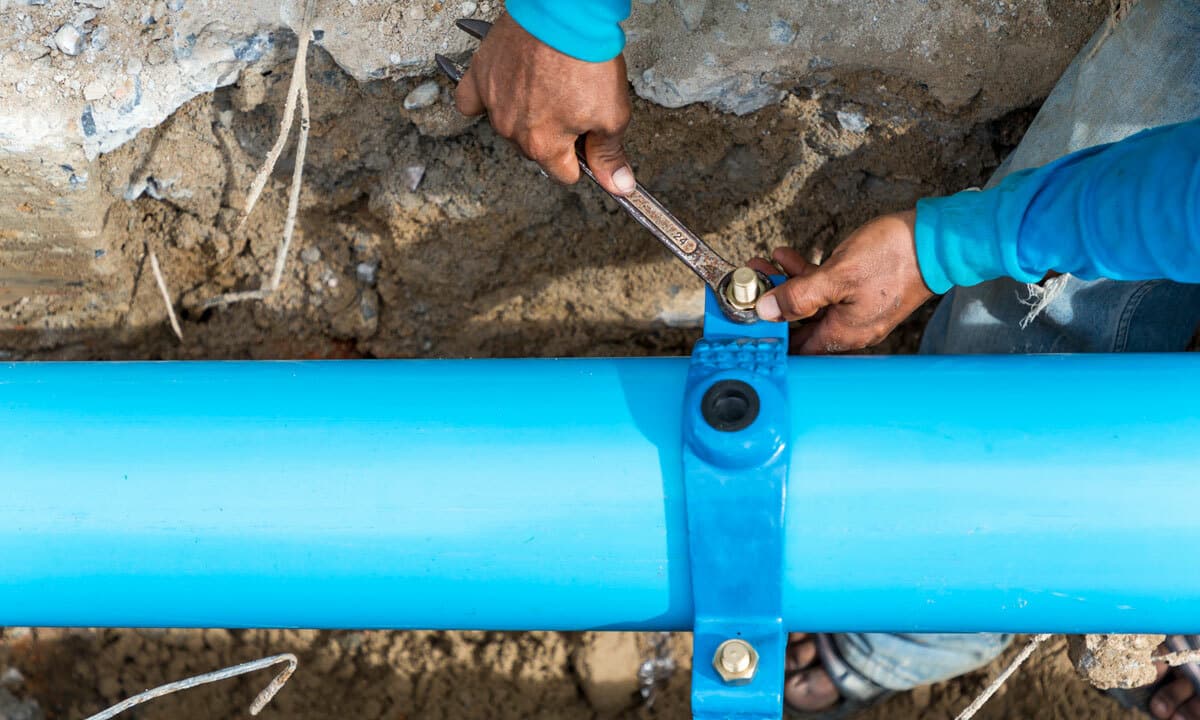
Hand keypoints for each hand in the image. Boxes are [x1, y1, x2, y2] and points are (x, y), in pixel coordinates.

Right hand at [454, 13, 634, 195]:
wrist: (564, 14)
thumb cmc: (586, 60)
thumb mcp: (613, 115)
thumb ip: (610, 155)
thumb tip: (619, 186)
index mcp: (543, 146)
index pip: (564, 174)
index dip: (583, 156)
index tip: (591, 136)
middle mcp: (512, 130)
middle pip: (536, 150)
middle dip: (555, 134)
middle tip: (573, 103)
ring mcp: (493, 103)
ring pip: (510, 126)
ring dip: (527, 114)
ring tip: (549, 86)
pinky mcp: (480, 76)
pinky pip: (470, 101)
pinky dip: (486, 100)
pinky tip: (504, 93)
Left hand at [748, 211, 932, 353]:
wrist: (937, 239)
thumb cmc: (894, 258)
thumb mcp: (837, 276)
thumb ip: (799, 297)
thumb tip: (767, 312)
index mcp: (844, 334)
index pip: (797, 348)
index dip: (770, 334)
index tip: (747, 317)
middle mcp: (851, 328)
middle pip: (801, 323)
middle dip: (772, 303)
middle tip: (750, 283)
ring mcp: (857, 310)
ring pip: (811, 303)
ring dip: (786, 284)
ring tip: (762, 264)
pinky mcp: (862, 291)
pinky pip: (827, 289)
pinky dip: (807, 275)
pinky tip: (786, 256)